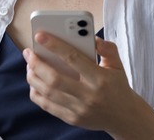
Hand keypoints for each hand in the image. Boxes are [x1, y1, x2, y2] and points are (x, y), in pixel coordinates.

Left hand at [21, 33, 147, 136]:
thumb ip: (107, 48)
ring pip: (48, 93)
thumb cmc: (118, 86)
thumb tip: (92, 38)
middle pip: (55, 78)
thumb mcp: (117, 64)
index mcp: (100, 78)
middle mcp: (88, 95)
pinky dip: (37, 93)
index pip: (73, 58)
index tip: (39, 35)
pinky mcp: (72, 119)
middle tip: (28, 52)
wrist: (125, 117)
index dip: (54, 45)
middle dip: (37, 63)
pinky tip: (34, 82)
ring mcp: (79, 109)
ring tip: (29, 65)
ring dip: (33, 77)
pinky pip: (48, 106)